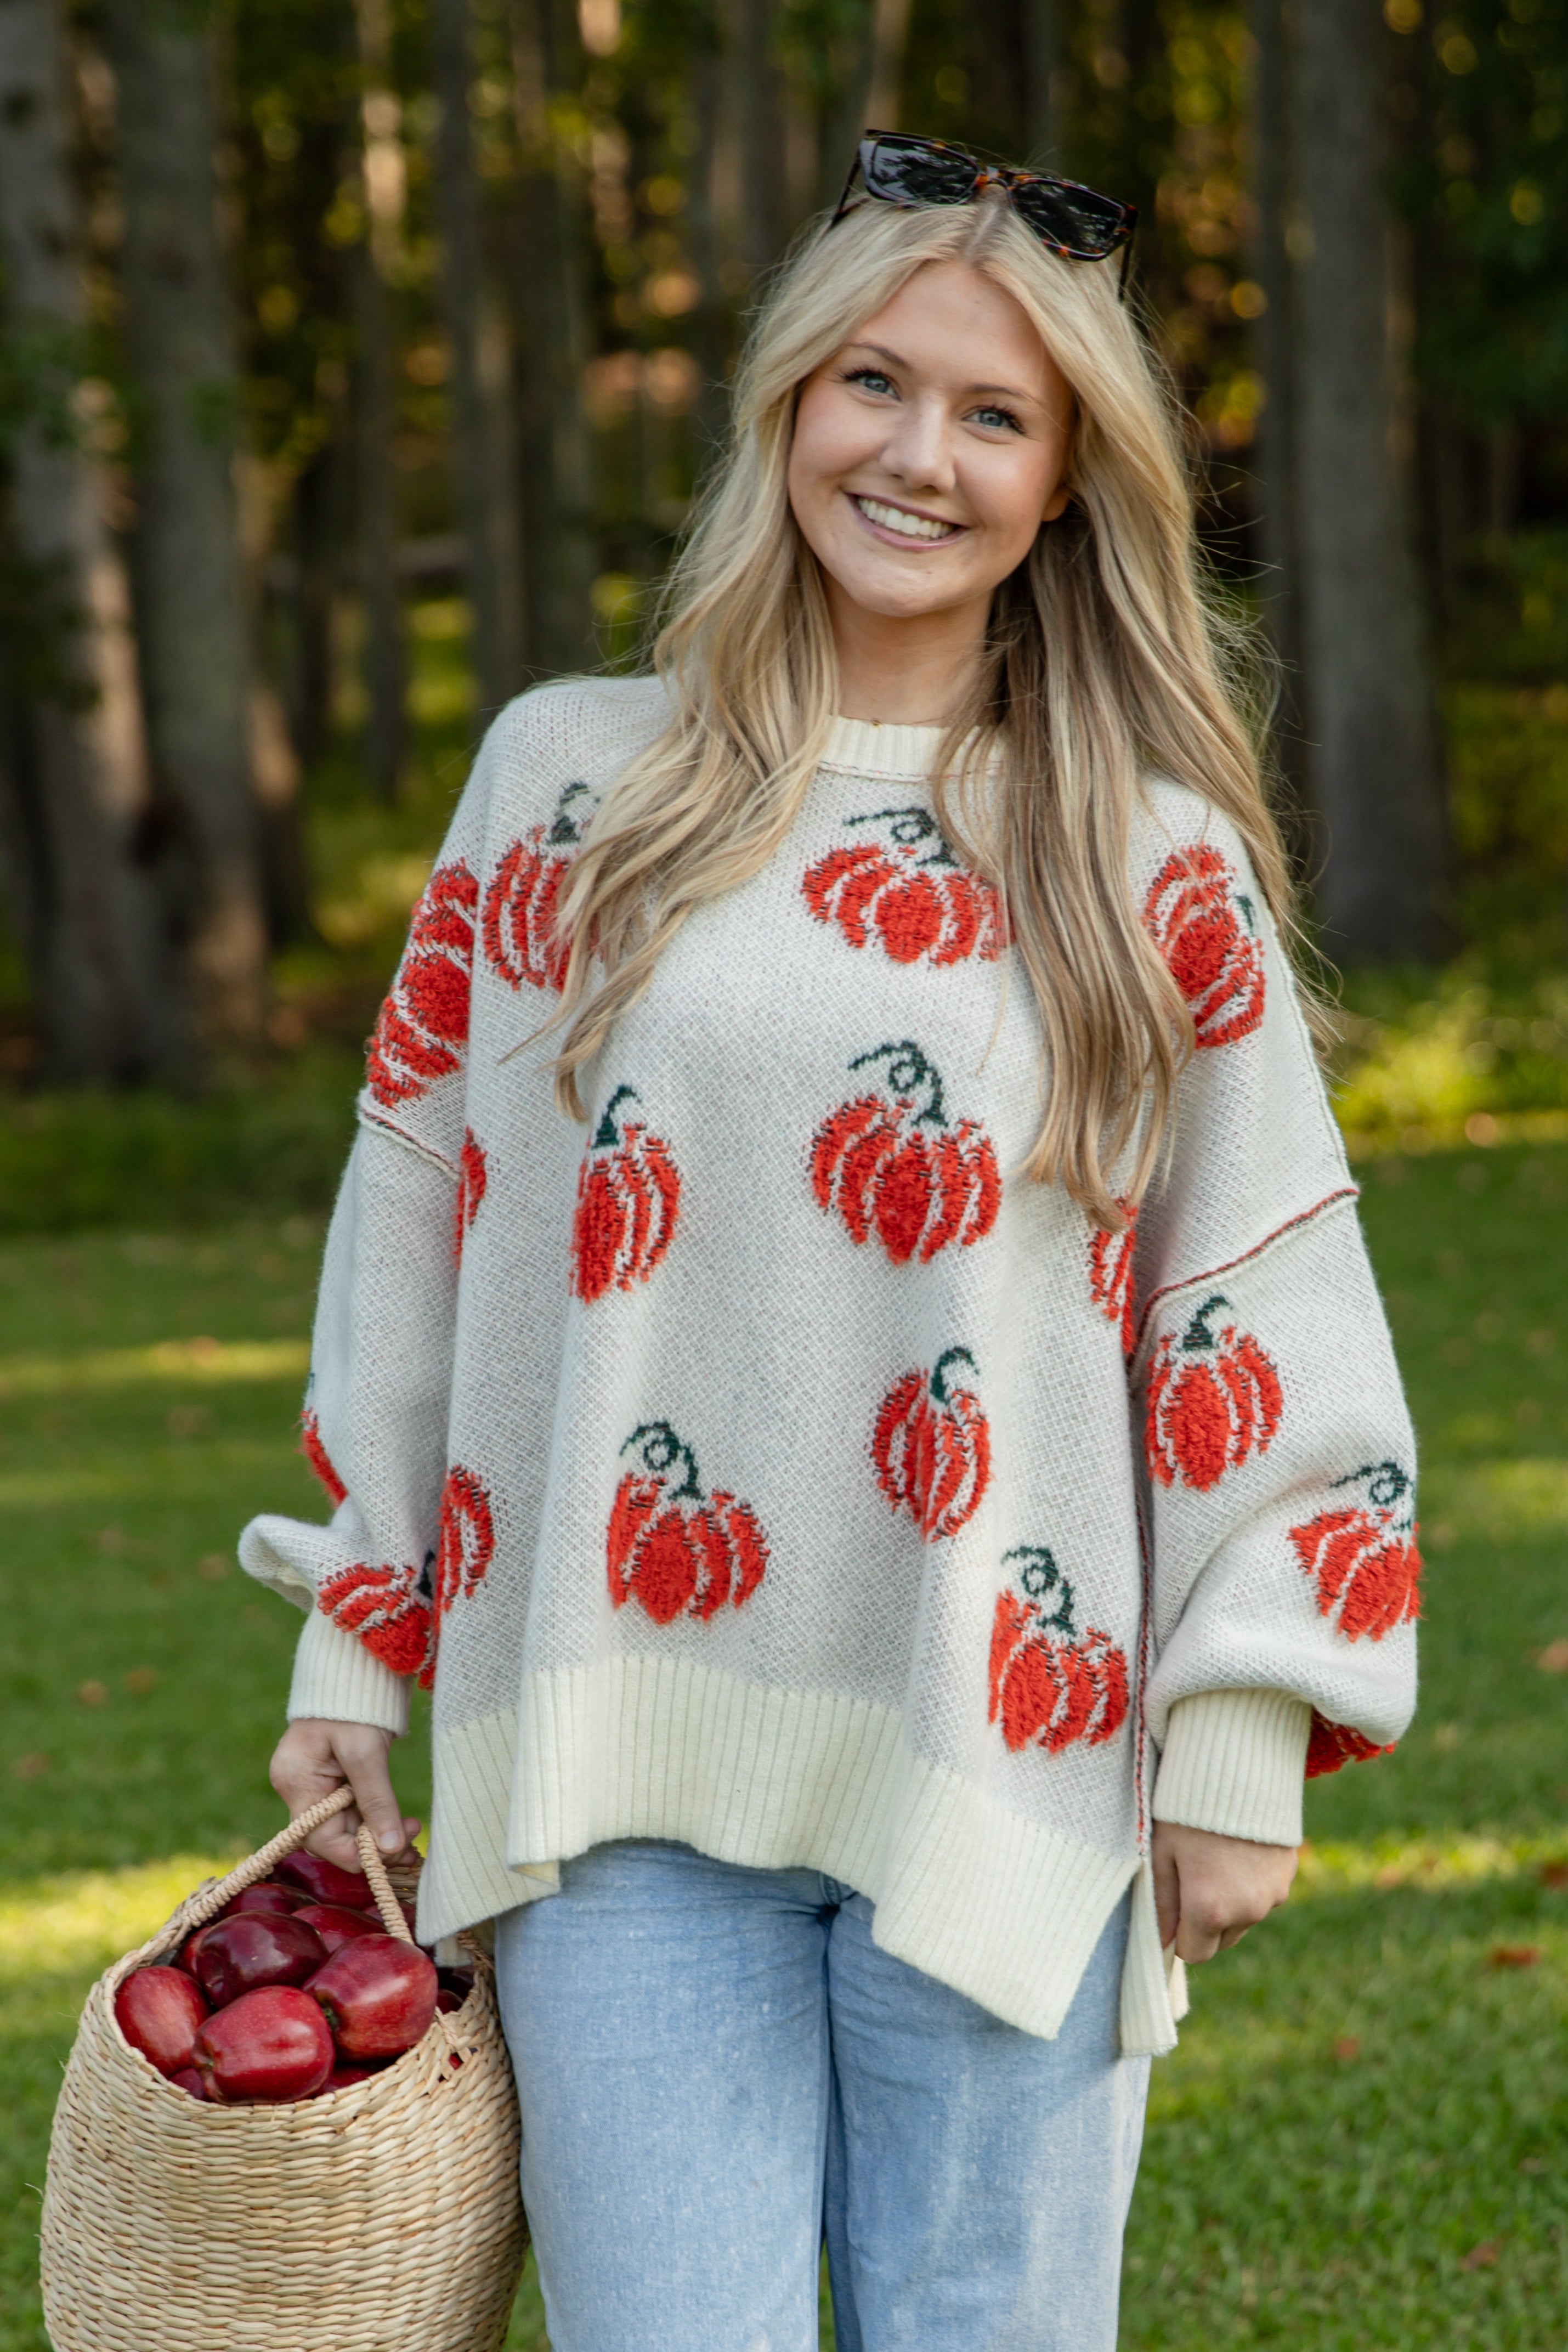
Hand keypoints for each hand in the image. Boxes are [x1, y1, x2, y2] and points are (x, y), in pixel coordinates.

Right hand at [269, 1718, 420, 1875]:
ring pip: (346, 1827)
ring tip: (414, 1835)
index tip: (392, 1854)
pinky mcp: (333, 1780)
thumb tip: (391, 1849)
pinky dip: (377, 1820)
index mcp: (296, 1780)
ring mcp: (315, 1784)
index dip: (355, 1852)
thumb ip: (377, 1801)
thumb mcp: (366, 1751)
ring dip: (379, 1835)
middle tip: (412, 1848)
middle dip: (372, 1845)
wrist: (357, 1666)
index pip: (318, 1837)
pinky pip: (352, 1812)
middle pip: (332, 1835)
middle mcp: (299, 1788)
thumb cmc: (355, 1703)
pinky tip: (402, 1824)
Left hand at [1152, 1820, 1296, 1964]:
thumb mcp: (1161, 1852)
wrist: (1238, 1765)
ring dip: (1230, 1904)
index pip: (1193, 1953)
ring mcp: (1273, 1894)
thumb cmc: (1188, 1807)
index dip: (1178, 1934)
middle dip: (1204, 1922)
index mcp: (1210, 1909)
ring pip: (1244, 1918)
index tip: (1173, 1905)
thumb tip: (1162, 1941)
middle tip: (1192, 1877)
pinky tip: (1238, 1849)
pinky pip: (1265, 1895)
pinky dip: (1251, 1884)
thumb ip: (1160, 1903)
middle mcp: (1247, 1910)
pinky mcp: (1289, 1874)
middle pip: (1221, 1940)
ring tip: (1216, 1858)